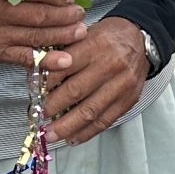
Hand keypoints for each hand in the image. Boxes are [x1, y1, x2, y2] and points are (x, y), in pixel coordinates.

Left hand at [39, 17, 149, 147]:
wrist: (140, 40)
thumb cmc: (107, 37)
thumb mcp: (83, 34)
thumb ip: (62, 52)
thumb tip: (36, 73)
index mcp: (95, 45)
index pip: (64, 67)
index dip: (46, 83)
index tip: (34, 92)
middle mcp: (109, 66)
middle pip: (75, 91)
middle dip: (53, 107)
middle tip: (39, 116)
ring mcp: (121, 85)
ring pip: (90, 111)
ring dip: (67, 126)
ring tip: (51, 135)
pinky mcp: (128, 100)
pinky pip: (105, 121)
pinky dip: (87, 132)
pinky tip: (73, 138)